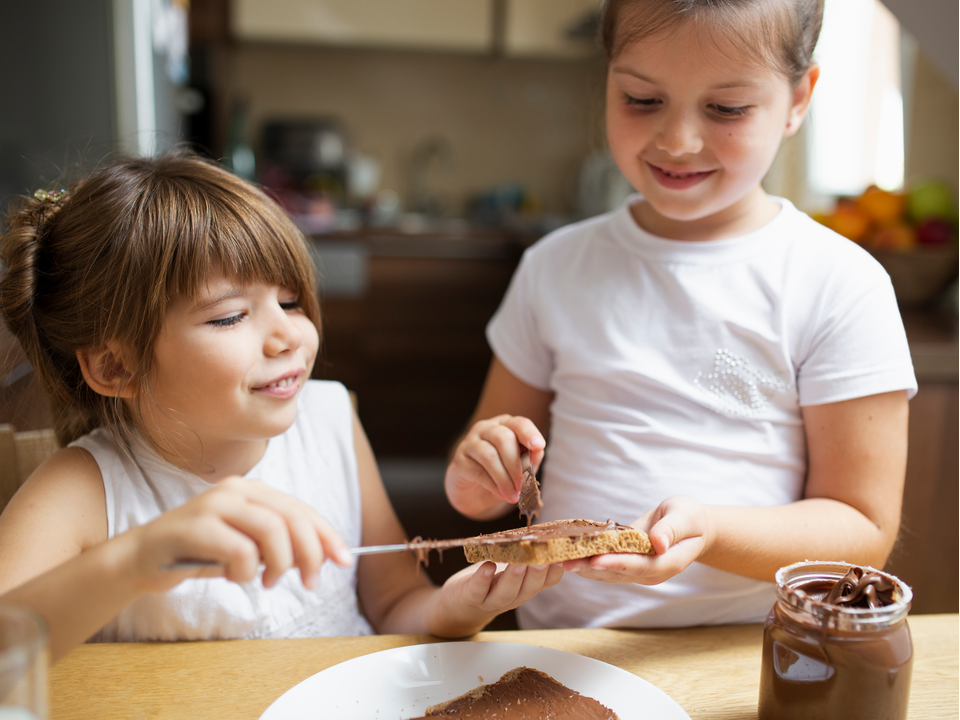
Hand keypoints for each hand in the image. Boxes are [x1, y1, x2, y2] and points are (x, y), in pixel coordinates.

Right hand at [125, 477, 352, 593]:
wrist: (143, 558)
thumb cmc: (200, 552)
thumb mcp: (246, 545)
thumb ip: (278, 544)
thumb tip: (321, 556)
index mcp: (253, 490)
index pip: (301, 509)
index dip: (327, 534)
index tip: (344, 559)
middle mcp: (237, 489)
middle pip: (292, 518)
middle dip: (310, 553)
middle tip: (310, 581)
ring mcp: (215, 504)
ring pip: (272, 530)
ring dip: (279, 563)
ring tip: (268, 581)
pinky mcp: (195, 526)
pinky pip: (240, 551)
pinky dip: (247, 571)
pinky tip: (237, 577)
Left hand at [435, 561, 562, 635]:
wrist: (460, 605)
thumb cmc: (490, 582)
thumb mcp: (513, 571)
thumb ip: (528, 556)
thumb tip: (548, 531)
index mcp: (526, 587)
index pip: (547, 581)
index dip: (556, 569)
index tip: (563, 553)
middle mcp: (513, 596)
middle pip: (530, 588)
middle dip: (537, 572)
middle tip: (544, 558)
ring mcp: (492, 599)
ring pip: (507, 592)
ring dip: (514, 577)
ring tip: (518, 563)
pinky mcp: (471, 598)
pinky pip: (478, 590)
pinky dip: (483, 578)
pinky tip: (487, 566)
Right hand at [445, 415, 544, 517]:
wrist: (473, 491)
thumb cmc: (501, 473)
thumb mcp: (519, 466)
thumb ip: (529, 458)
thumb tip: (538, 452)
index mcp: (505, 425)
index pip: (518, 423)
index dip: (529, 433)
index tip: (539, 446)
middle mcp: (486, 429)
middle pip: (504, 438)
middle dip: (516, 464)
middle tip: (522, 485)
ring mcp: (470, 443)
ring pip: (490, 456)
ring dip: (505, 479)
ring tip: (513, 495)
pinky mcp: (459, 461)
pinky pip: (478, 472)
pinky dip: (494, 486)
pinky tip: (502, 495)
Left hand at [560, 496, 712, 584]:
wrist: (691, 526)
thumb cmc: (689, 518)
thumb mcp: (685, 516)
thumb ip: (672, 529)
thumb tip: (658, 543)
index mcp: (668, 563)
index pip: (640, 566)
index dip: (617, 563)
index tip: (596, 560)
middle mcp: (650, 572)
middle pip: (617, 572)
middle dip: (590, 567)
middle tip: (564, 561)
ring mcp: (637, 571)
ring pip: (607, 572)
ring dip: (582, 566)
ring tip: (557, 559)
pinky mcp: (625, 564)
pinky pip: (604, 564)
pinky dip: (586, 560)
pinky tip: (566, 554)